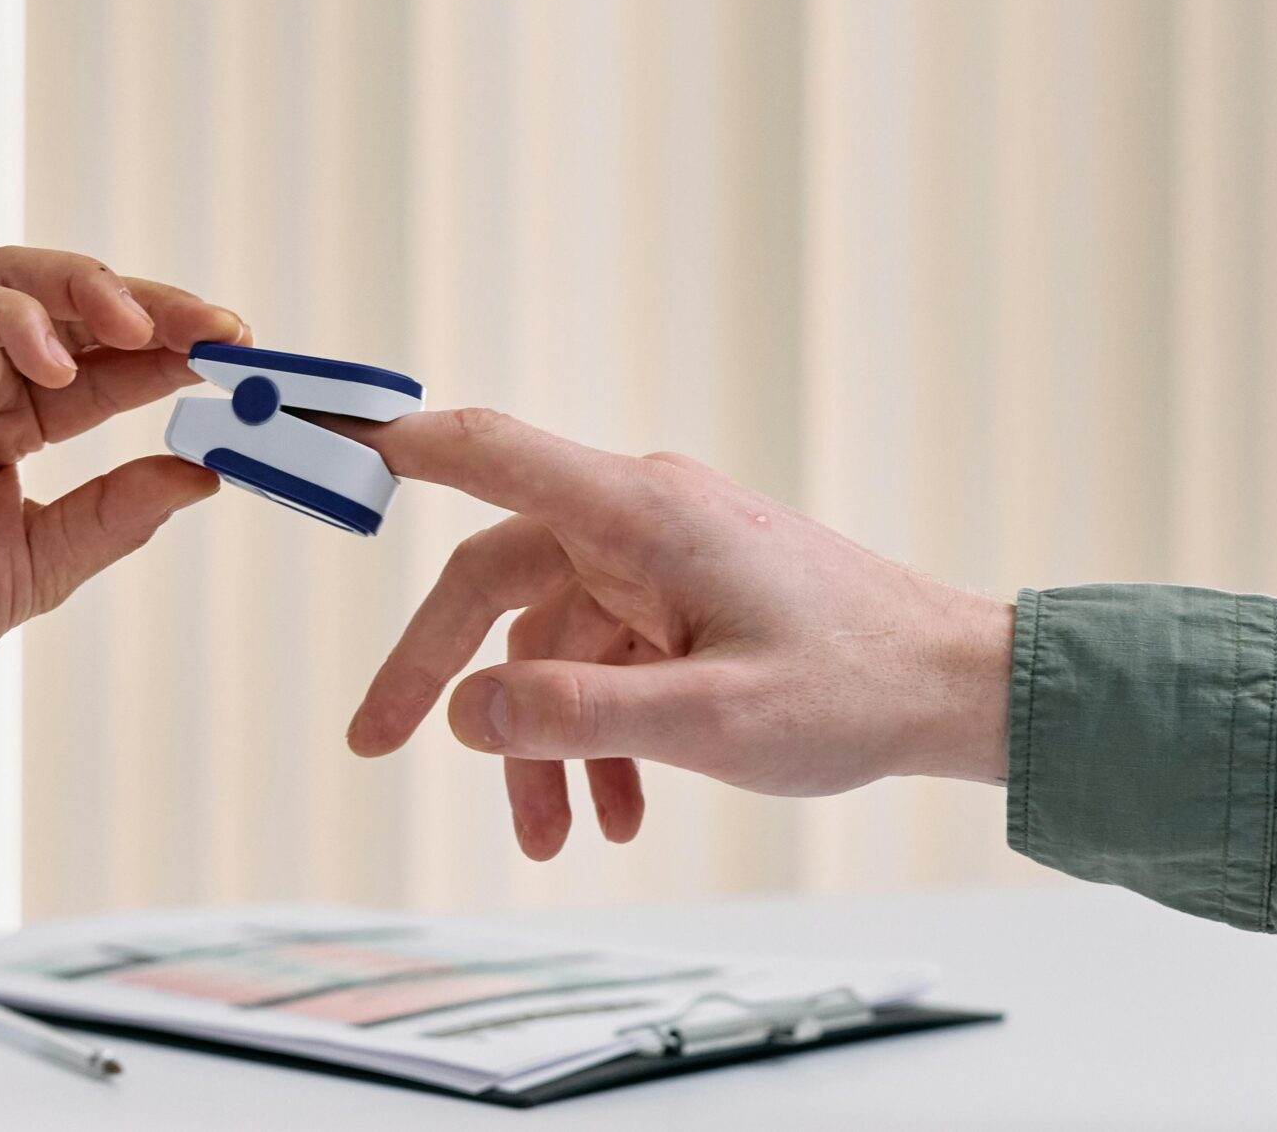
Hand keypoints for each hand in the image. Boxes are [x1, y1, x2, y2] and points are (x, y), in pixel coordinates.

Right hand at [0, 248, 244, 754]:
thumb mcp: (44, 560)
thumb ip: (118, 513)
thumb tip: (206, 470)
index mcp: (17, 421)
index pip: (109, 364)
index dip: (176, 353)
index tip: (243, 357)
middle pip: (75, 306)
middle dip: (153, 307)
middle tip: (219, 328)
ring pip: (16, 280)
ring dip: (90, 291)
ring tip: (147, 327)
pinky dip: (11, 317)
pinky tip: (56, 358)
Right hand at [342, 410, 1013, 859]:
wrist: (958, 689)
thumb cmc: (852, 689)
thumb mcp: (708, 723)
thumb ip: (578, 717)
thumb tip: (465, 714)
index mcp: (639, 513)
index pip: (489, 452)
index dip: (394, 442)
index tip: (317, 437)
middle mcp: (640, 520)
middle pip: (496, 579)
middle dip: (442, 674)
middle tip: (378, 747)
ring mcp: (664, 559)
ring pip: (552, 640)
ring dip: (539, 738)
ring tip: (550, 840)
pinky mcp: (689, 600)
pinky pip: (608, 659)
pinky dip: (596, 732)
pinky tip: (613, 813)